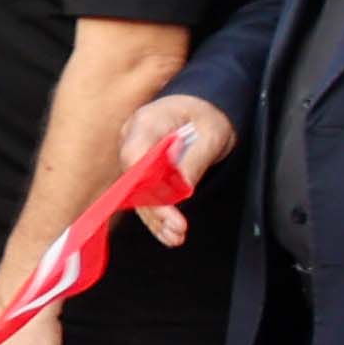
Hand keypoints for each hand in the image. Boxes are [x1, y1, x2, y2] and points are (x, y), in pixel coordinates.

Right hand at [121, 96, 236, 238]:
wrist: (203, 107)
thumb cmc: (207, 115)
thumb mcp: (211, 133)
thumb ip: (193, 160)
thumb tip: (181, 188)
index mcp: (146, 123)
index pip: (135, 157)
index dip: (148, 185)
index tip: (169, 207)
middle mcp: (132, 140)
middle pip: (134, 180)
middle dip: (155, 209)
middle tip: (178, 230)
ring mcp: (134, 156)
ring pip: (138, 192)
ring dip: (156, 218)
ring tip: (176, 237)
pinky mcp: (141, 170)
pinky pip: (144, 194)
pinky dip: (157, 215)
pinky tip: (167, 234)